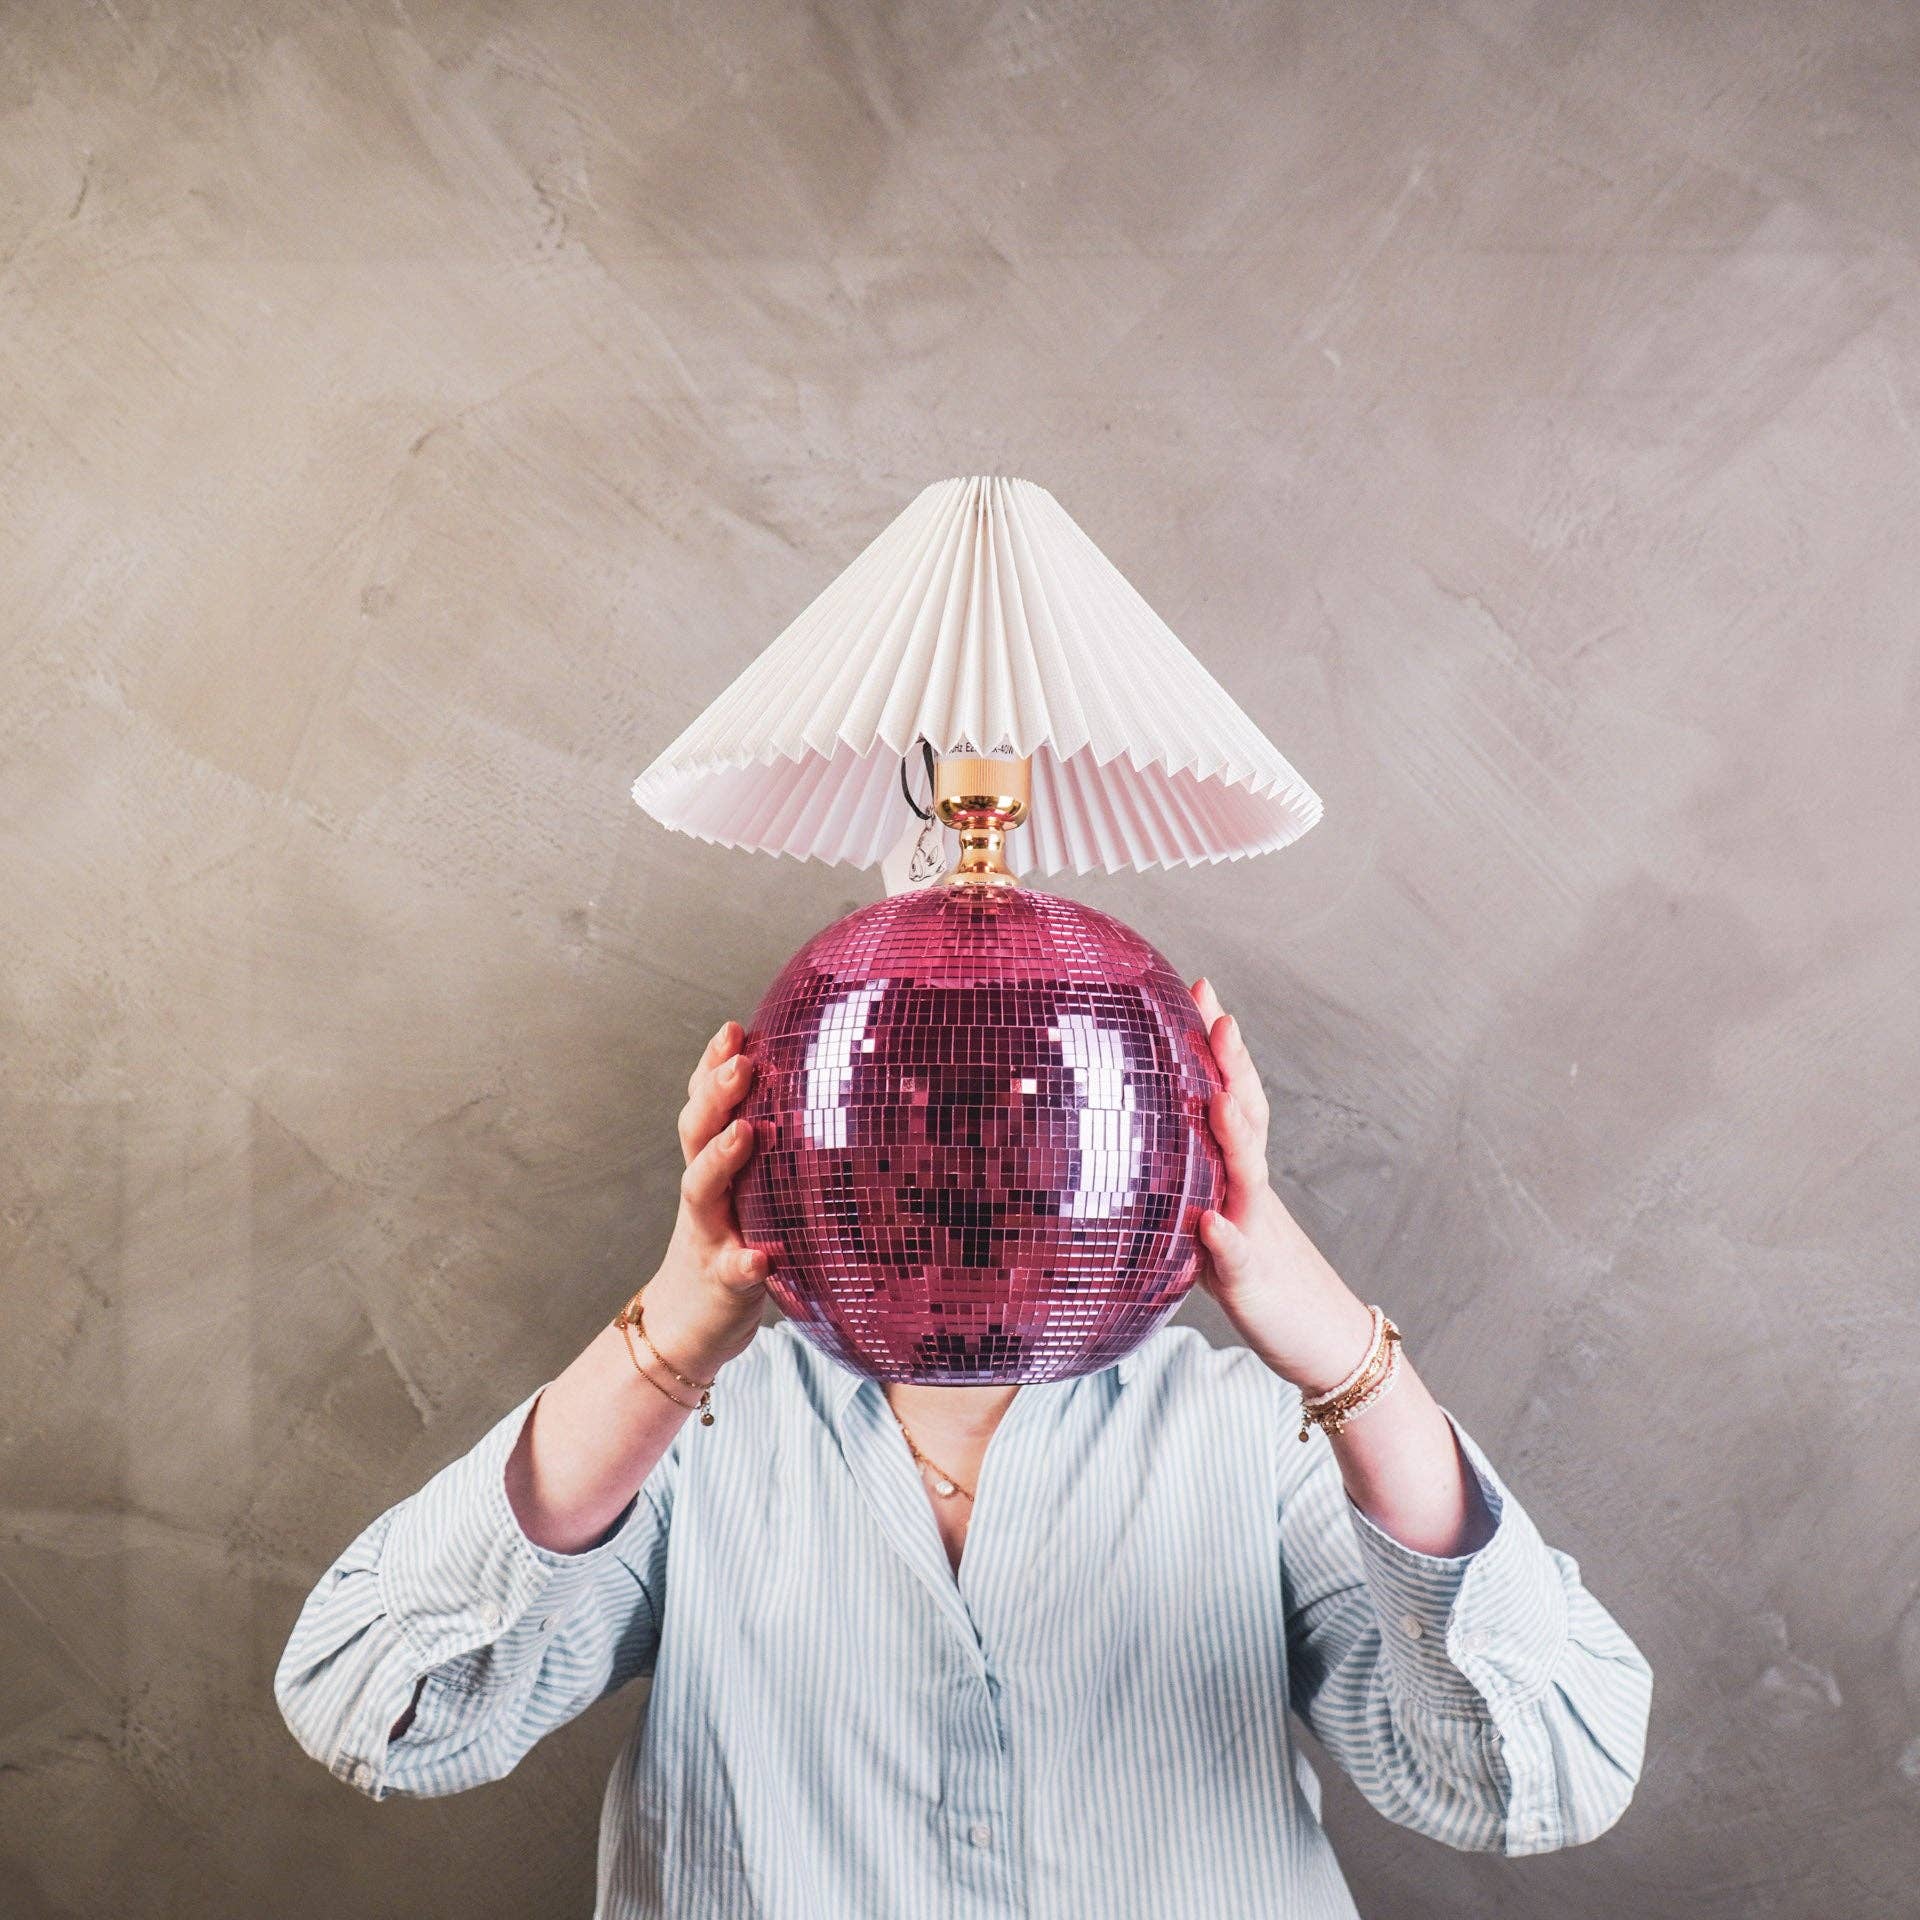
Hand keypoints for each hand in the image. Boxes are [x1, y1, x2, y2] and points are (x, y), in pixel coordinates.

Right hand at [632, 1019, 771, 1378]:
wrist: (685, 1324)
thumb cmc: (730, 1242)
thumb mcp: (745, 1190)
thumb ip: (769, 1149)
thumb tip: (829, 1096)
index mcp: (714, 1166)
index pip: (706, 1105)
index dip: (713, 1066)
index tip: (734, 1028)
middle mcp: (704, 1194)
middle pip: (697, 1133)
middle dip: (715, 1094)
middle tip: (742, 1062)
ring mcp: (708, 1236)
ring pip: (701, 1191)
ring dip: (720, 1160)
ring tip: (744, 1132)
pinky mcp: (722, 1284)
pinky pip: (732, 1272)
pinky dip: (743, 1262)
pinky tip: (761, 1257)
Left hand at [1189, 977, 1377, 1395]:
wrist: (1324, 1343)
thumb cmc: (1263, 1281)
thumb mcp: (1218, 1224)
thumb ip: (1188, 1187)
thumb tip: (1134, 1150)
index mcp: (1239, 1175)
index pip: (1232, 1097)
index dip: (1219, 1049)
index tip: (1202, 992)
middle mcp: (1251, 1193)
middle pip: (1246, 1120)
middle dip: (1233, 1069)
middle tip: (1219, 1016)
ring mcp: (1256, 1234)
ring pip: (1245, 1179)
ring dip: (1234, 1138)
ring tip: (1219, 1098)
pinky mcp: (1252, 1283)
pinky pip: (1238, 1260)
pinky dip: (1225, 1240)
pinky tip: (1209, 1223)